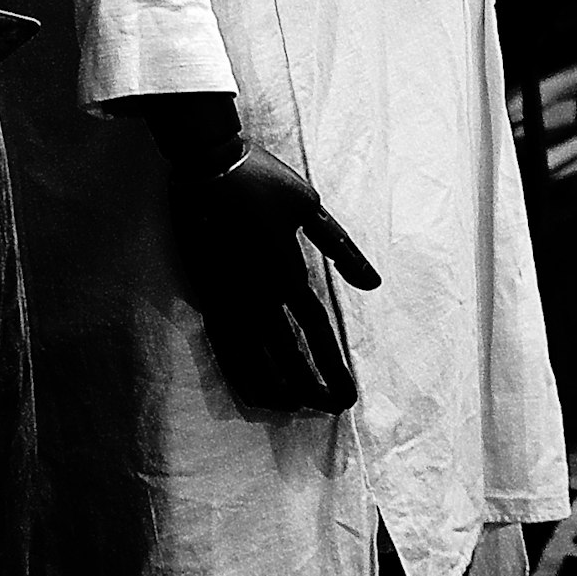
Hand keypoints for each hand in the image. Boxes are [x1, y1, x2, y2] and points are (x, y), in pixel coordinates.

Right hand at [135, 101, 381, 415]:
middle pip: (289, 352)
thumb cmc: (262, 179)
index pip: (317, 331)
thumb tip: (373, 283)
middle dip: (312, 385)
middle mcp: (257, 293)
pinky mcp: (204, 293)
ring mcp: (228, 296)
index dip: (334, 364)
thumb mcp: (310, 208)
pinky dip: (238, 370)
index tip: (349, 393)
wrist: (203, 164)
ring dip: (276, 385)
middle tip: (330, 410)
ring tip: (293, 411)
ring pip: (253, 356)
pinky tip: (249, 389)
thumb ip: (341, 248)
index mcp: (287, 272)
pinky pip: (222, 343)